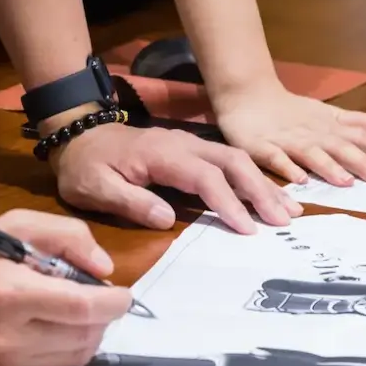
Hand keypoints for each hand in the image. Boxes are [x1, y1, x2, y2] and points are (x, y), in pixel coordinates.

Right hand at [0, 209, 131, 365]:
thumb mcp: (15, 226)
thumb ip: (67, 237)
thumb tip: (105, 269)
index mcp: (8, 294)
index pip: (81, 308)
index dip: (113, 303)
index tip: (123, 294)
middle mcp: (7, 337)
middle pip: (85, 336)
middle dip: (102, 317)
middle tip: (95, 296)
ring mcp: (4, 364)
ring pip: (76, 357)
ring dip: (88, 334)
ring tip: (74, 311)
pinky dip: (67, 347)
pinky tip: (53, 327)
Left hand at [51, 122, 296, 234]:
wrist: (78, 135)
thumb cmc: (85, 166)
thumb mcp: (94, 188)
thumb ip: (130, 201)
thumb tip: (168, 218)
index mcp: (162, 154)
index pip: (205, 177)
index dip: (228, 202)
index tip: (247, 229)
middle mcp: (183, 144)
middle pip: (232, 162)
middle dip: (260, 190)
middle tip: (284, 221)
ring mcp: (190, 144)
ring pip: (236, 158)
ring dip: (262, 183)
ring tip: (287, 210)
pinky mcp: (192, 150)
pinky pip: (228, 160)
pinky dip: (252, 176)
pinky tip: (267, 195)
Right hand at [213, 84, 365, 186]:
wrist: (248, 95)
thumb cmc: (292, 111)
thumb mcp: (332, 115)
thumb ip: (363, 125)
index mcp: (331, 126)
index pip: (363, 136)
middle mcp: (314, 132)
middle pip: (342, 146)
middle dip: (363, 161)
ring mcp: (288, 140)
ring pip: (312, 153)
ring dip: (329, 166)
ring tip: (346, 181)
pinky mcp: (263, 147)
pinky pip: (275, 158)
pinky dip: (287, 167)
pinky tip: (299, 180)